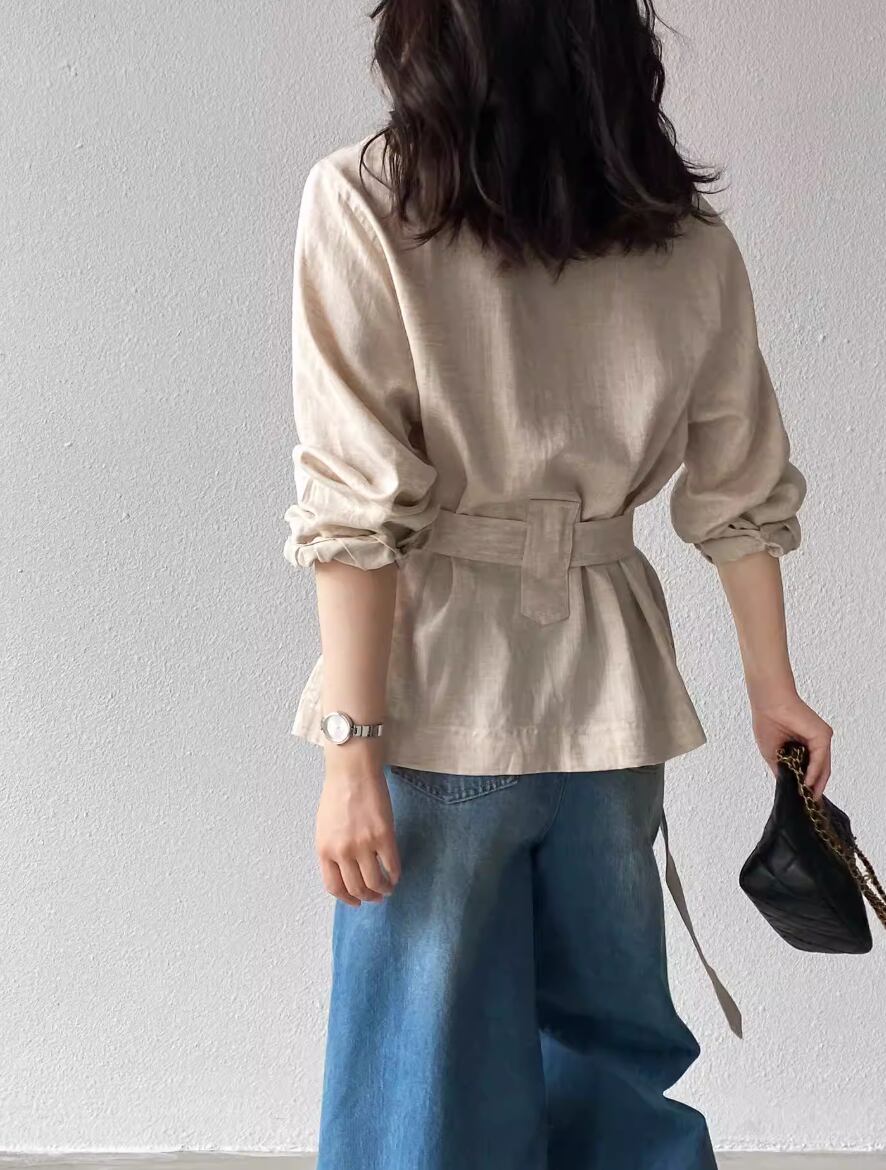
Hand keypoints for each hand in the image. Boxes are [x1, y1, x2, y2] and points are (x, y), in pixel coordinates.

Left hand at [315, 743, 400, 906]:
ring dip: (383, 890)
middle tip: (376, 897)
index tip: (357, 902)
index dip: (348, 899)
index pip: (335, 887)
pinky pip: (391, 865)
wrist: (352, 771)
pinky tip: (396, 874)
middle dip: (368, 897)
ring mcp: (363, 845)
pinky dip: (395, 874)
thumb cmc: (337, 793)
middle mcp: (342, 851)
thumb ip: (332, 849)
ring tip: (388, 888)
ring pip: (375, 882)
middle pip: (357, 888)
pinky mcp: (383, 836)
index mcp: (324, 850)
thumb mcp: (324, 827)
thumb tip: (344, 870)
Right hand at [749, 687, 833, 797]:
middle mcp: (816, 741)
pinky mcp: (823, 735)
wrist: (768, 704)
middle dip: (815, 786)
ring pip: (823, 765)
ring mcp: (821, 738)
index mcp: (804, 743)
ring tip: (809, 797)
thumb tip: (787, 785)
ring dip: (816, 783)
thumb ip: (782, 769)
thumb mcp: (772, 753)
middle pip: (820, 768)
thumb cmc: (767, 722)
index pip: (811, 767)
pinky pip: (821, 758)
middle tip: (811, 803)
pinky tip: (807, 783)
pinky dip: (815, 772)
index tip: (804, 799)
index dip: (808, 783)